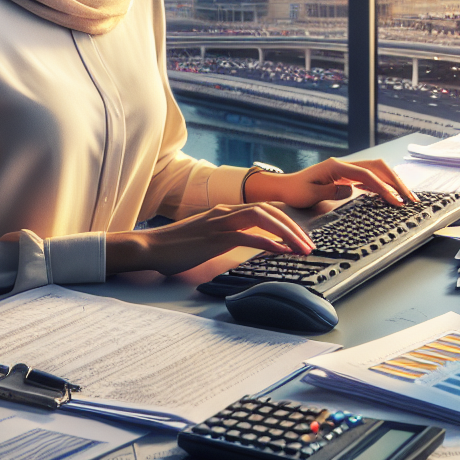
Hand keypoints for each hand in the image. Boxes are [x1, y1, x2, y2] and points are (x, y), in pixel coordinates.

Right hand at [104, 202, 314, 276]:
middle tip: (309, 243)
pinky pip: (248, 236)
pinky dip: (268, 242)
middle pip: (269, 210)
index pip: (263, 209)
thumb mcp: (206, 237)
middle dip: (293, 226)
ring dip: (287, 233)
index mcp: (225, 211)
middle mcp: (225, 212)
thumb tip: (246, 243)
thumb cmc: (176, 246)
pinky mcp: (215, 237)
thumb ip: (226, 236)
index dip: (284, 220)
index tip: (300, 235)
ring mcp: (220, 223)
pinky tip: (281, 251)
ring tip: (301, 248)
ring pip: (263, 219)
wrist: (150, 247)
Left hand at [243, 157, 418, 208]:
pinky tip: (391, 195)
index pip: (366, 175)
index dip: (383, 187)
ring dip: (393, 182)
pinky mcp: (347, 176)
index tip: (395, 201)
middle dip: (396, 182)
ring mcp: (346, 169)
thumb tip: (351, 190)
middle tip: (411, 199)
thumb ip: (330, 192)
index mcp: (336, 166)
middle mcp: (344, 164)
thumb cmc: (295, 192)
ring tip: (407, 198)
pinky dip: (383, 185)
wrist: (285, 187)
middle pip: (377, 167)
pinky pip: (370, 177)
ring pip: (376, 170)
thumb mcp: (309, 194)